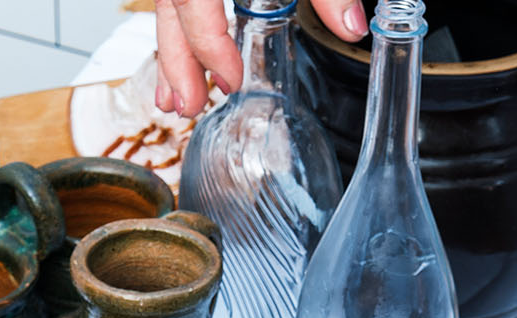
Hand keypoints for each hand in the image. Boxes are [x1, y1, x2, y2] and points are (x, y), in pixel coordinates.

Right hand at [154, 0, 367, 115]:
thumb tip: (352, 27)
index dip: (208, 43)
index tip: (229, 82)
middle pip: (170, 8)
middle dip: (177, 62)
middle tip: (187, 108)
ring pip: (164, 6)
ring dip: (170, 53)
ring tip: (173, 100)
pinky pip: (173, 0)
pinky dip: (175, 32)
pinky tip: (179, 64)